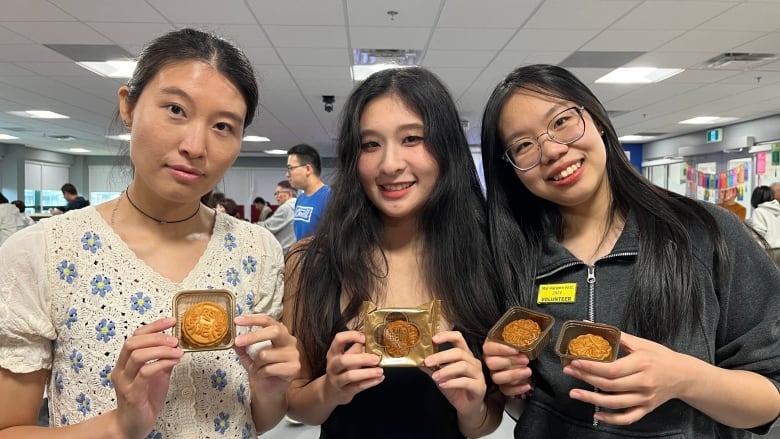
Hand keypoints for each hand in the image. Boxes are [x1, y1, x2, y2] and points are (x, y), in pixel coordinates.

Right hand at [112, 317, 182, 438]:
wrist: (132, 426)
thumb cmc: (143, 400)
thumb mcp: (157, 375)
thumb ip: (163, 360)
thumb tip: (177, 345)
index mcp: (125, 362)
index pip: (135, 336)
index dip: (153, 326)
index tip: (171, 321)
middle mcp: (121, 370)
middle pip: (132, 343)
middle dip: (156, 337)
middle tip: (175, 339)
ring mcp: (125, 382)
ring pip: (137, 356)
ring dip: (161, 350)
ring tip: (177, 351)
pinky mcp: (132, 394)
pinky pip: (145, 373)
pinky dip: (161, 364)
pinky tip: (173, 363)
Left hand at [234, 314, 300, 397]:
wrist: (269, 392)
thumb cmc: (262, 371)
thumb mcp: (248, 356)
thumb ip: (242, 346)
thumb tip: (234, 337)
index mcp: (280, 333)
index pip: (268, 320)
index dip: (252, 319)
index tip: (237, 321)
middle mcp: (289, 341)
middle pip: (274, 331)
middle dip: (253, 336)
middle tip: (238, 341)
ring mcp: (294, 354)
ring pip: (266, 354)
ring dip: (256, 364)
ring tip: (258, 369)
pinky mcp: (294, 368)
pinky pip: (270, 368)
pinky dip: (261, 373)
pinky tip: (264, 376)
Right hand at [322, 330, 383, 405]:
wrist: (331, 391)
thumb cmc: (342, 370)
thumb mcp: (346, 357)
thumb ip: (357, 348)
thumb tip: (372, 338)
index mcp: (333, 353)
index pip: (338, 339)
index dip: (351, 336)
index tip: (364, 338)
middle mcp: (333, 365)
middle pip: (344, 361)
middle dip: (362, 359)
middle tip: (376, 359)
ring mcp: (337, 379)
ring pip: (350, 376)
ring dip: (368, 373)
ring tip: (380, 371)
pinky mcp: (344, 391)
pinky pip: (358, 387)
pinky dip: (371, 382)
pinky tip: (380, 378)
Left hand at [424, 331, 485, 415]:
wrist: (466, 407)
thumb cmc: (455, 388)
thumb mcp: (440, 376)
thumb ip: (431, 368)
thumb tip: (417, 360)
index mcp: (464, 355)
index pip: (458, 338)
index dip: (447, 335)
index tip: (434, 339)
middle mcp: (473, 362)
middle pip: (459, 352)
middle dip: (441, 356)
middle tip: (428, 361)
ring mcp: (478, 374)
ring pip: (463, 366)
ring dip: (446, 370)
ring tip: (435, 376)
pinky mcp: (479, 387)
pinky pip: (466, 381)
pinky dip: (452, 382)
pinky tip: (443, 385)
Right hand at [482, 339, 532, 396]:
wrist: (525, 359)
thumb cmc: (519, 347)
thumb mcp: (517, 340)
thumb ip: (517, 339)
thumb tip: (524, 338)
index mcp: (491, 347)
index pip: (489, 348)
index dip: (501, 349)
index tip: (516, 350)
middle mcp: (489, 361)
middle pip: (491, 364)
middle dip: (510, 362)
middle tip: (525, 360)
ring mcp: (494, 374)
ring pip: (497, 378)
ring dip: (514, 375)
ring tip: (528, 371)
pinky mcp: (502, 386)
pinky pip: (505, 390)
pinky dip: (517, 389)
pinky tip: (527, 385)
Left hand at [564, 331, 684, 424]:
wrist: (683, 375)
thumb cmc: (660, 356)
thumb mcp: (641, 343)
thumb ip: (617, 335)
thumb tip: (592, 324)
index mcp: (642, 364)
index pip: (612, 369)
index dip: (591, 367)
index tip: (575, 362)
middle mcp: (644, 383)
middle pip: (610, 385)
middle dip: (586, 378)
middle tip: (569, 372)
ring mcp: (645, 398)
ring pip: (615, 403)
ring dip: (592, 399)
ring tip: (575, 393)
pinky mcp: (646, 409)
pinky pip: (627, 418)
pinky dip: (611, 419)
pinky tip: (597, 414)